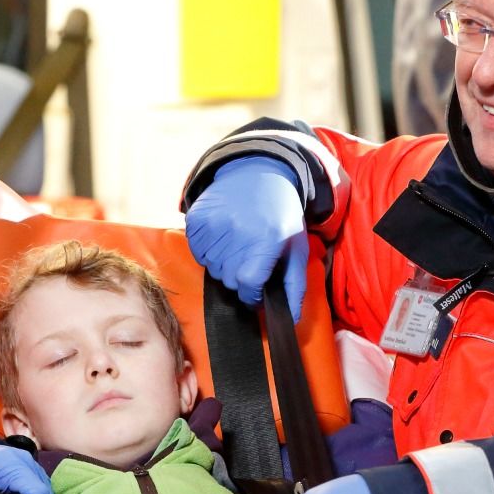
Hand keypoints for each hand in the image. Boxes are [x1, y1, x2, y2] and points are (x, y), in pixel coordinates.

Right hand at [185, 156, 310, 318]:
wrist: (258, 175)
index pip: (248, 285)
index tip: (256, 286)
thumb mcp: (296, 249)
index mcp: (265, 242)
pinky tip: (224, 236)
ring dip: (224, 264)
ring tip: (238, 244)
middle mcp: (237, 233)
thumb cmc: (281, 217)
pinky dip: (208, 251)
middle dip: (239, 277)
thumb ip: (295, 286)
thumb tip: (291, 319)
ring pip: (212, 268)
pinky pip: (198, 252)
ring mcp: (214, 225)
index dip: (252, 293)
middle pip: (229, 279)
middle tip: (249, 259)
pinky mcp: (197, 219)